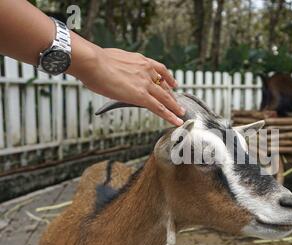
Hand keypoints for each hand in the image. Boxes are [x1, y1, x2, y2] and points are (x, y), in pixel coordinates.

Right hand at [70, 47, 184, 125]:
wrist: (92, 62)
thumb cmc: (94, 61)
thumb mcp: (113, 59)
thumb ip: (120, 67)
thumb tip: (113, 71)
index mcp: (140, 60)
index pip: (159, 70)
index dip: (168, 78)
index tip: (173, 84)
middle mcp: (146, 70)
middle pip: (164, 85)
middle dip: (172, 96)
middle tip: (178, 104)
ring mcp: (145, 83)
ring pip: (165, 98)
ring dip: (175, 107)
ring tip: (181, 114)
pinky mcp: (141, 96)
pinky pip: (159, 108)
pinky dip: (170, 116)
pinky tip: (176, 121)